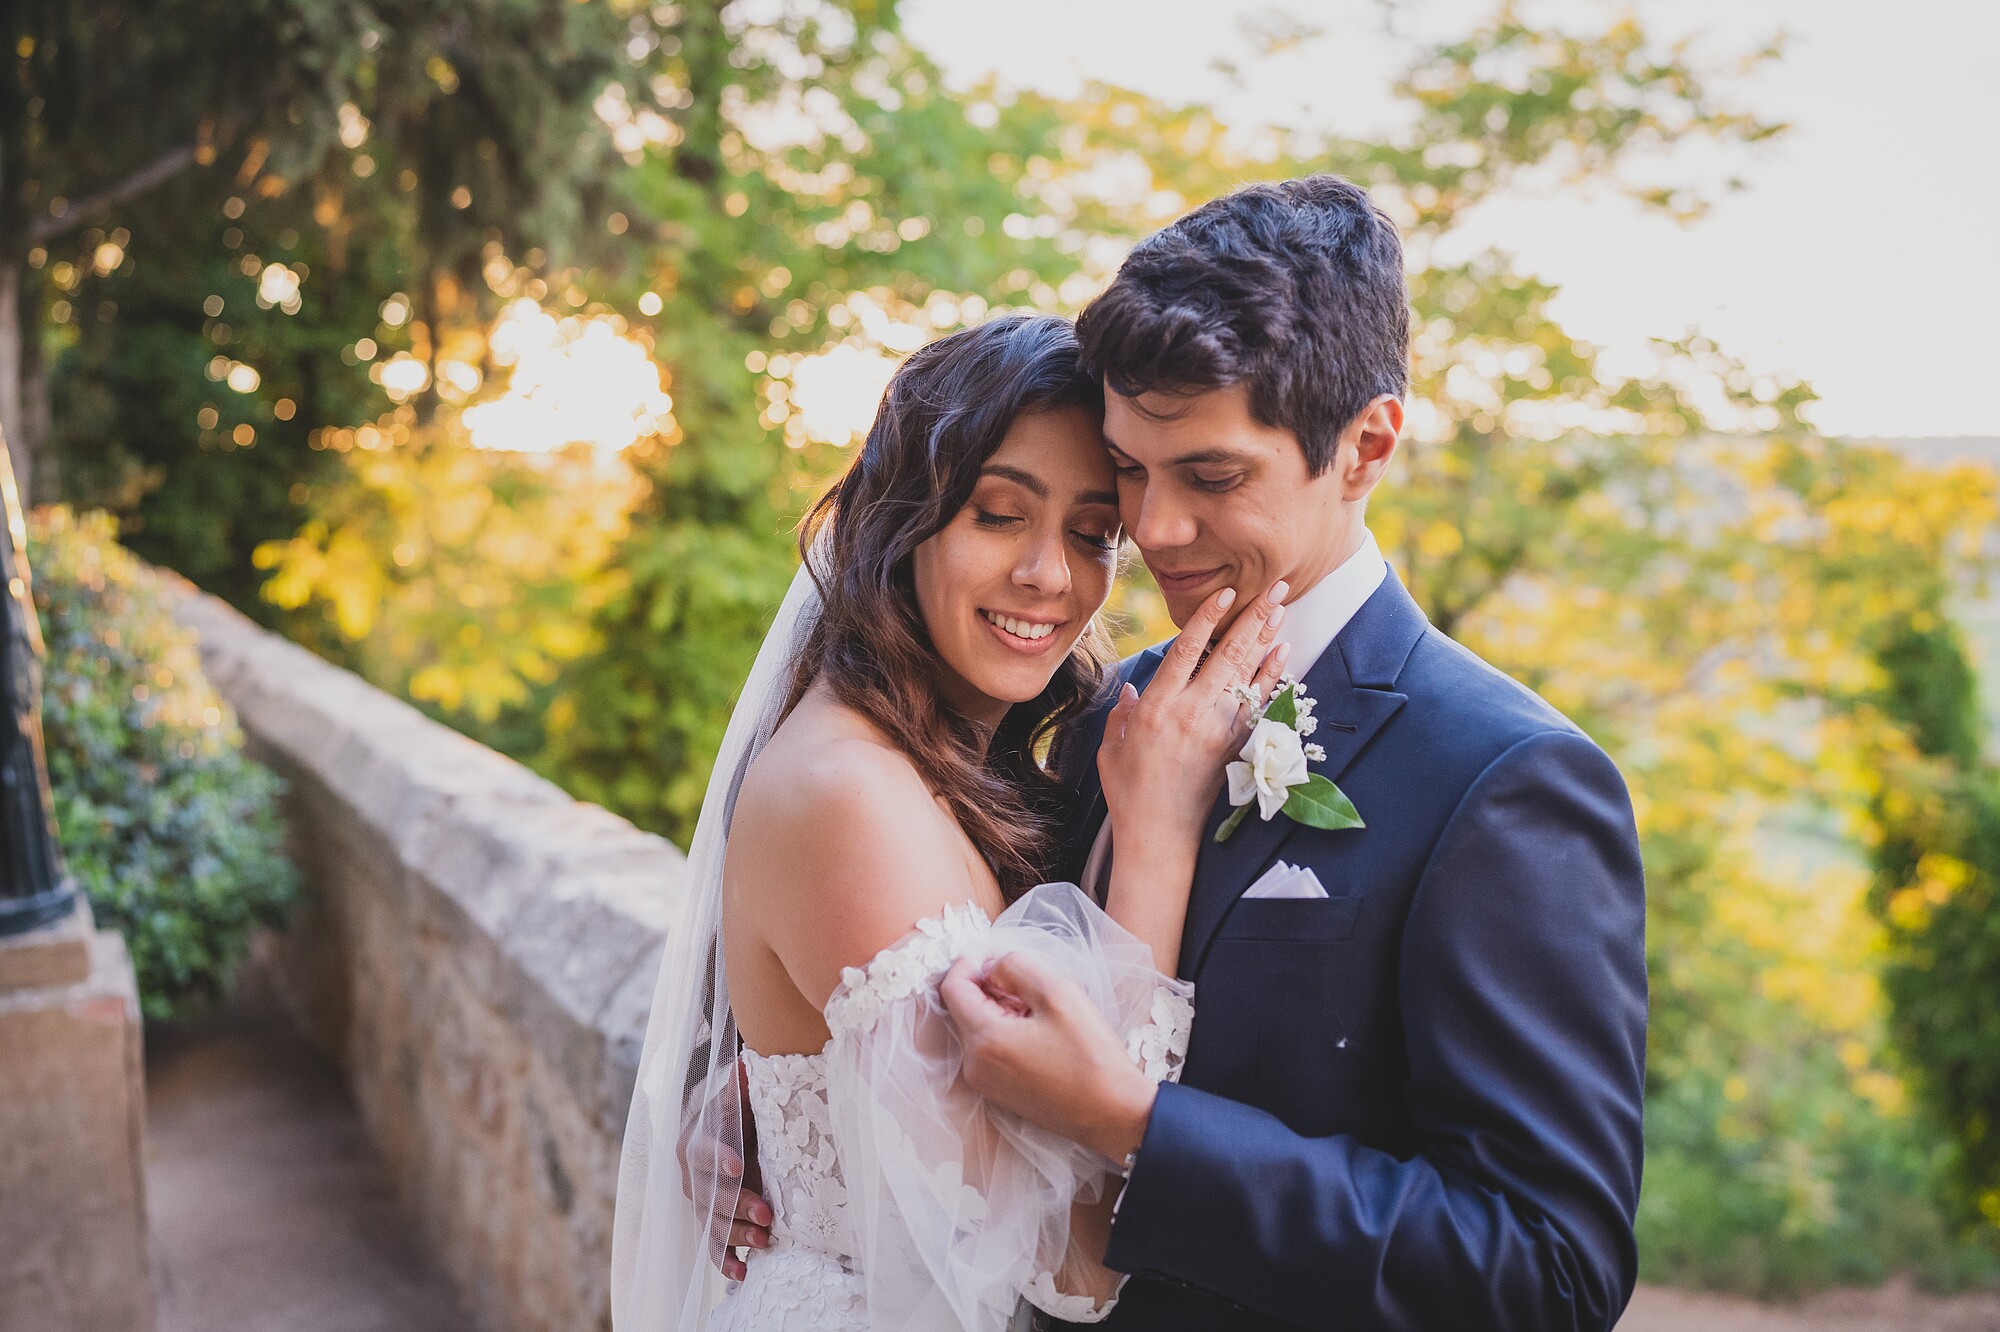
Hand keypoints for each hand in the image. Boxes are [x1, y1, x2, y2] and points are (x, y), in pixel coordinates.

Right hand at [676, 1058, 773, 1279]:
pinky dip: (727, 1262)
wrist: (727, 1138)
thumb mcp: (738, 1101)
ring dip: (738, 1236)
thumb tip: (745, 1065)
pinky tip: (743, 1274)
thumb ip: (740, 1089)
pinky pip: (714, 1247)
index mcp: (694, 1143)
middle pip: (710, 1195)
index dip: (719, 1159)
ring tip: (766, 1241)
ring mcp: (700, 1204)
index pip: (704, 1152)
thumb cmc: (736, 1117)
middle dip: (738, 1205)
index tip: (738, 1166)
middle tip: (768, 1214)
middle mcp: (691, 1178)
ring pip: (713, 1224)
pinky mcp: (712, 1224)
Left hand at [939, 951, 1156, 1163]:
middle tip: (1031, 986)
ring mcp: (985, 1084)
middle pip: (964, 1007)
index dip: (970, 962)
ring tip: (1040, 1012)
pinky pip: (989, 1050)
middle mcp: (974, 1066)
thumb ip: (1016, 968)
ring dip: (1000, 1010)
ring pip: (977, 1028)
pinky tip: (1039, 1034)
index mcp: (984, 1040)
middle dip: (990, 987)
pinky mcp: (999, 1093)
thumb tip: (990, 966)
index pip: (952, 987)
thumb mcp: (1058, 993)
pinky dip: (1005, 1032)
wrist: (1113, 1112)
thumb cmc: (1090, 1055)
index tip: (997, 954)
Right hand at [1097, 581, 1291, 846]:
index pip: (1187, 649)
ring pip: (1247, 674)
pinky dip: (1272, 677)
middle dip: (1254, 617)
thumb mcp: (1112, 748)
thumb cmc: (1129, 793)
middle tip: (1276, 587)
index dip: (1208, 617)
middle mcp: (1190, 712)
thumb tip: (1131, 689)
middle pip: (1228, 653)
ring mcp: (1217, 730)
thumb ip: (1121, 713)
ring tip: (1283, 609)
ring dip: (1266, 639)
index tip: (1226, 592)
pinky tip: (1283, 655)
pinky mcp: (1234, 747)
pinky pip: (1258, 703)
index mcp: (1156, 707)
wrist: (1159, 836)